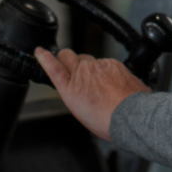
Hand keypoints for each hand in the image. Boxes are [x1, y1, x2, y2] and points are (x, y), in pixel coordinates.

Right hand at [34, 46, 150, 140]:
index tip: (40, 51)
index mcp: (70, 89)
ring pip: (89, 60)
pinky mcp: (112, 63)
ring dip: (91, 68)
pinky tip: (114, 84)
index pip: (52, 67)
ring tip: (102, 85)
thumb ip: (77, 94)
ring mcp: (97, 66)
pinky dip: (108, 70)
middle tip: (72, 65)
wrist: (130, 115)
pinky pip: (106, 63)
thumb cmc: (107, 120)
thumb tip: (80, 87)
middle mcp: (82, 73)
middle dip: (67, 57)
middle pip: (68, 55)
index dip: (45, 58)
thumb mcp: (82, 111)